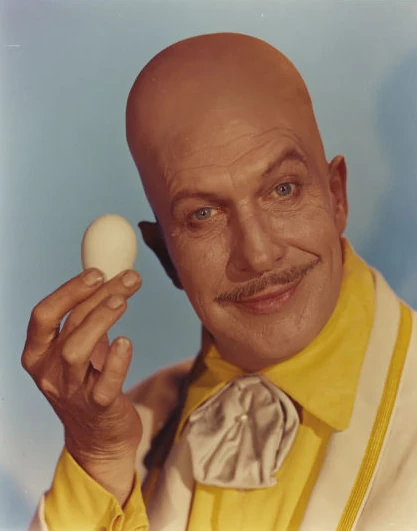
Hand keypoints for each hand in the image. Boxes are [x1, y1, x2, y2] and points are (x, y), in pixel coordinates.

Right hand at [21, 268, 142, 504]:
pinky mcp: (98, 409)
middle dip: (97, 296)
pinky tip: (127, 342)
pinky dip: (116, 362)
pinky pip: (104, 385)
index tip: (97, 271)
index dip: (68, 291)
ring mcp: (71, 393)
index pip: (43, 315)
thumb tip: (110, 277)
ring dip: (101, 321)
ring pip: (77, 351)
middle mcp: (48, 373)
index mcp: (38, 354)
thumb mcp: (79, 350)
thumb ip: (86, 319)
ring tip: (123, 300)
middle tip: (127, 278)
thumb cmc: (89, 383)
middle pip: (68, 326)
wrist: (98, 439)